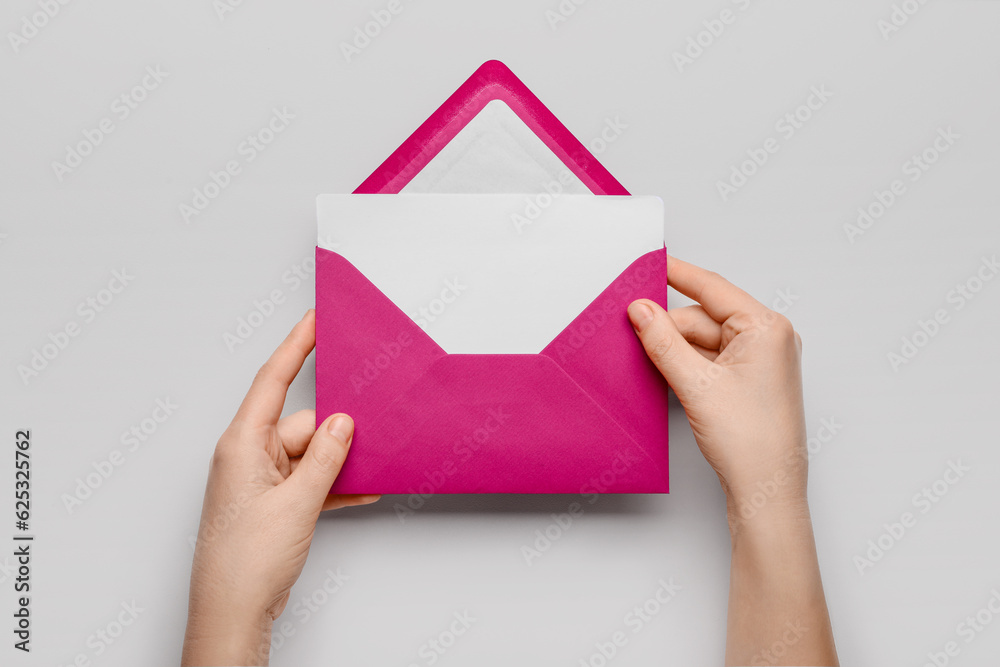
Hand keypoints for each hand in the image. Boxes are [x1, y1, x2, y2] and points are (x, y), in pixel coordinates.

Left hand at [181, 310, 378, 666]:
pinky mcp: (275, 501)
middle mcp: (250, 455)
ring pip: (312, 452)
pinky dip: (334, 483)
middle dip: (337, 428)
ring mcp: (262, 479)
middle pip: (304, 422)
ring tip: (370, 468)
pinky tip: (361, 490)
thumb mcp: (296, 502)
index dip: (296, 346)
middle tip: (371, 429)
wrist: (233, 612)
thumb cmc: (246, 560)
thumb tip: (344, 422)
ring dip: (338, 461)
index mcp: (243, 443)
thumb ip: (325, 458)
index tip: (315, 319)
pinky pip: (311, 478)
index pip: (273, 381)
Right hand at [628, 256, 837, 666]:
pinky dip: (684, 365)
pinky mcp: (747, 382)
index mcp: (766, 328)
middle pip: (701, 318)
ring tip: (644, 361)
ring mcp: (758, 361)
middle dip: (666, 327)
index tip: (649, 263)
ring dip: (673, 350)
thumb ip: (663, 342)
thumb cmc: (751, 443)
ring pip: (702, 341)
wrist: (766, 492)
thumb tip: (640, 310)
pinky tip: (663, 375)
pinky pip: (708, 360)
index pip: (711, 288)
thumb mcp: (696, 385)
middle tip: (627, 330)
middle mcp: (767, 339)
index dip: (676, 274)